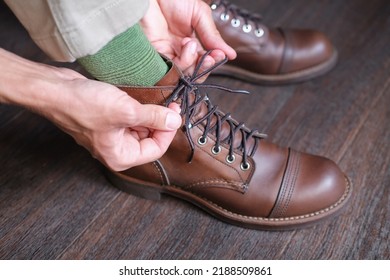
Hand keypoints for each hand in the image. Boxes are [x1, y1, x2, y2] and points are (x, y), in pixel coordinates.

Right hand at [0, 49, 181, 170]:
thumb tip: (175, 120)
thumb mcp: (126, 112)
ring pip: (141, 127)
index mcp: (120, 157)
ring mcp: (112, 135)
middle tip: (168, 103)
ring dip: (149, 114)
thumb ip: (154, 118)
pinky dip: (138, 109)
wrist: (54, 90)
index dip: (168, 131)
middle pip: (149, 139)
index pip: (156, 149)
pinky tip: (139, 98)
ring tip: (152, 99)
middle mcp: (117, 149)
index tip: (175, 113)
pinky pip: (130, 118)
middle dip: (159, 122)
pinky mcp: (108, 121)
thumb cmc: (83, 106)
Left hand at [141, 0, 235, 79]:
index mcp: (191, 42)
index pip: (204, 60)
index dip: (213, 61)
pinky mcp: (158, 56)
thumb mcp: (200, 15)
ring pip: (185, 73)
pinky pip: (173, 69)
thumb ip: (212, 36)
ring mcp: (169, 54)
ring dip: (194, 62)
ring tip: (193, 44)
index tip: (220, 55)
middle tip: (211, 58)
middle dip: (205, 67)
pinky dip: (184, 61)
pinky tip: (187, 45)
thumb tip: (229, 54)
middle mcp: (179, 51)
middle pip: (195, 71)